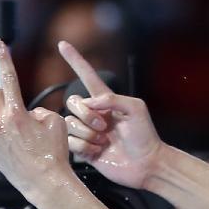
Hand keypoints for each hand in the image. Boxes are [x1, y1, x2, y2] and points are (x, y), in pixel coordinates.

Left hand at [0, 38, 70, 199]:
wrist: (45, 182)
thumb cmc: (54, 153)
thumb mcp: (56, 123)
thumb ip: (39, 110)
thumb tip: (30, 113)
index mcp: (16, 113)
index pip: (9, 77)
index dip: (4, 57)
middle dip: (5, 94)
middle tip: (19, 106)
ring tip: (12, 121)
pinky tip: (9, 136)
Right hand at [58, 40, 162, 188]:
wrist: (146, 164)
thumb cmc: (145, 136)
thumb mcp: (135, 108)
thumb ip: (112, 99)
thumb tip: (89, 103)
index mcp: (106, 101)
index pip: (87, 76)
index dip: (75, 60)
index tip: (62, 44)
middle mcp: (94, 114)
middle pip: (72, 102)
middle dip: (86, 114)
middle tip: (105, 127)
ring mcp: (87, 132)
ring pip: (69, 124)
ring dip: (87, 133)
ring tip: (105, 141)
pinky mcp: (83, 149)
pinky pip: (70, 142)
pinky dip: (84, 146)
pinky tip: (98, 151)